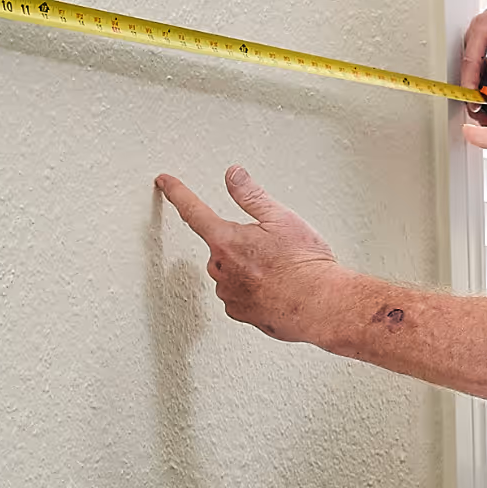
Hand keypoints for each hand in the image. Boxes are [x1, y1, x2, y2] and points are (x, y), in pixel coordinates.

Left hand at [156, 166, 344, 341]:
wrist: (321, 305)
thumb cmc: (305, 263)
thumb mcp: (281, 218)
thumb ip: (251, 195)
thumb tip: (232, 174)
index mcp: (227, 240)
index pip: (193, 210)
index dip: (178, 192)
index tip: (165, 182)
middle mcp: (221, 268)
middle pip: (220, 247)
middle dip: (241, 243)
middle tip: (274, 247)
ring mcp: (228, 293)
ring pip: (230, 272)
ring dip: (247, 268)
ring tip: (281, 271)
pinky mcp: (239, 313)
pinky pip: (238, 295)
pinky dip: (253, 289)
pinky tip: (276, 289)